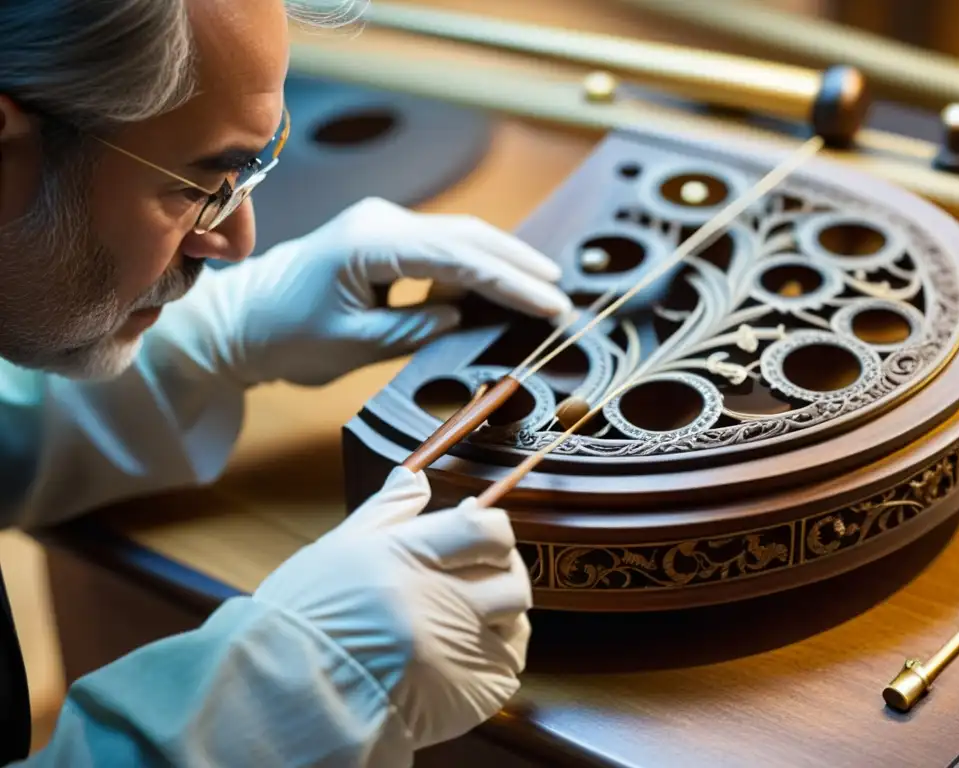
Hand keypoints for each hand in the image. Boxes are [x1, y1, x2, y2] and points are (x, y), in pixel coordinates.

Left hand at [197, 196, 571, 386]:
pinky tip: (498, 288)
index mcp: (370, 243)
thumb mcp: (353, 344)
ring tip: (541, 290)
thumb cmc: (285, 336)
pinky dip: (472, 269)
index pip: (457, 259)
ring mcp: (383, 226)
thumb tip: (460, 315)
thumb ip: (413, 328)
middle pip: (467, 236)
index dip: (508, 282)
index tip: (548, 303)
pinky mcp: (384, 240)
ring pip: (458, 239)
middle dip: (516, 263)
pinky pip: (440, 250)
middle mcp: (381, 222)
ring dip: (499, 262)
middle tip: (559, 293)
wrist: (242, 322)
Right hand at [251, 466, 532, 749]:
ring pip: (517, 624)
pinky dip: (493, 662)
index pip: (486, 530)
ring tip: (467, 620)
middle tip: (476, 578)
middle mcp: (442, 604)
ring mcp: (459, 653)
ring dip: (501, 619)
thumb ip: (387, 511)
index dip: (493, 531)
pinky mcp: (467, 697)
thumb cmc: (305, 618)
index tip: (479, 537)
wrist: (287, 697)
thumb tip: (416, 478)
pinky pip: (507, 671)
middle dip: (501, 573)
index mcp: (409, 559)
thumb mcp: (339, 549)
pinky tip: (462, 658)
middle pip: (511, 577)